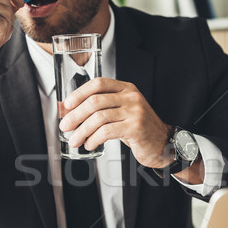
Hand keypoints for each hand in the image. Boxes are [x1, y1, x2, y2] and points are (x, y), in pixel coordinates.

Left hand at [58, 78, 174, 168]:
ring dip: (82, 131)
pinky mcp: (135, 128)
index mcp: (126, 89)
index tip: (67, 105)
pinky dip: (94, 139)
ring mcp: (135, 112)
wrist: (163, 143)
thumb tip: (71, 112)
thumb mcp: (122, 112)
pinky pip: (107, 132)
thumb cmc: (139, 129)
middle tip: (65, 126)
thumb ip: (103, 108)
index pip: (98, 83)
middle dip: (75, 115)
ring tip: (75, 140)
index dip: (79, 93)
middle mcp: (131, 97)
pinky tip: (90, 144)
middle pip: (95, 101)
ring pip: (99, 118)